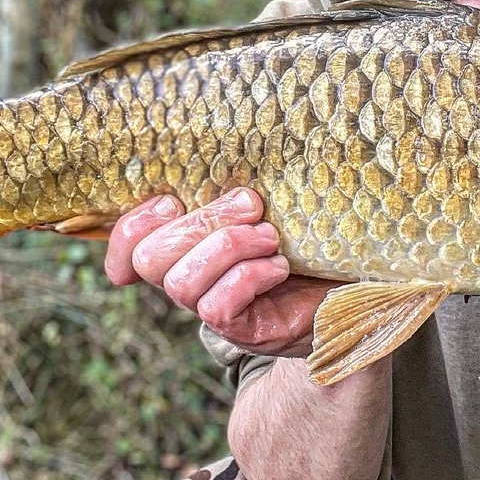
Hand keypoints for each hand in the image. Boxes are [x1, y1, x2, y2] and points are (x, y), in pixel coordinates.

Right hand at [103, 188, 336, 356]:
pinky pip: (216, 306)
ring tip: (271, 237)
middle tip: (251, 205)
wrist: (349, 286)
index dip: (130, 227)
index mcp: (187, 245)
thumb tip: (226, 148)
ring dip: (229, 247)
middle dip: (200, 222)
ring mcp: (210, 308)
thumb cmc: (305, 236)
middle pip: (150, 258)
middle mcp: (189, 280)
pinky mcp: (239, 331)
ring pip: (181, 282)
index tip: (171, 202)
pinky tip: (278, 266)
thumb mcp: (267, 204)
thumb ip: (238, 187)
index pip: (129, 246)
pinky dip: (248, 277)